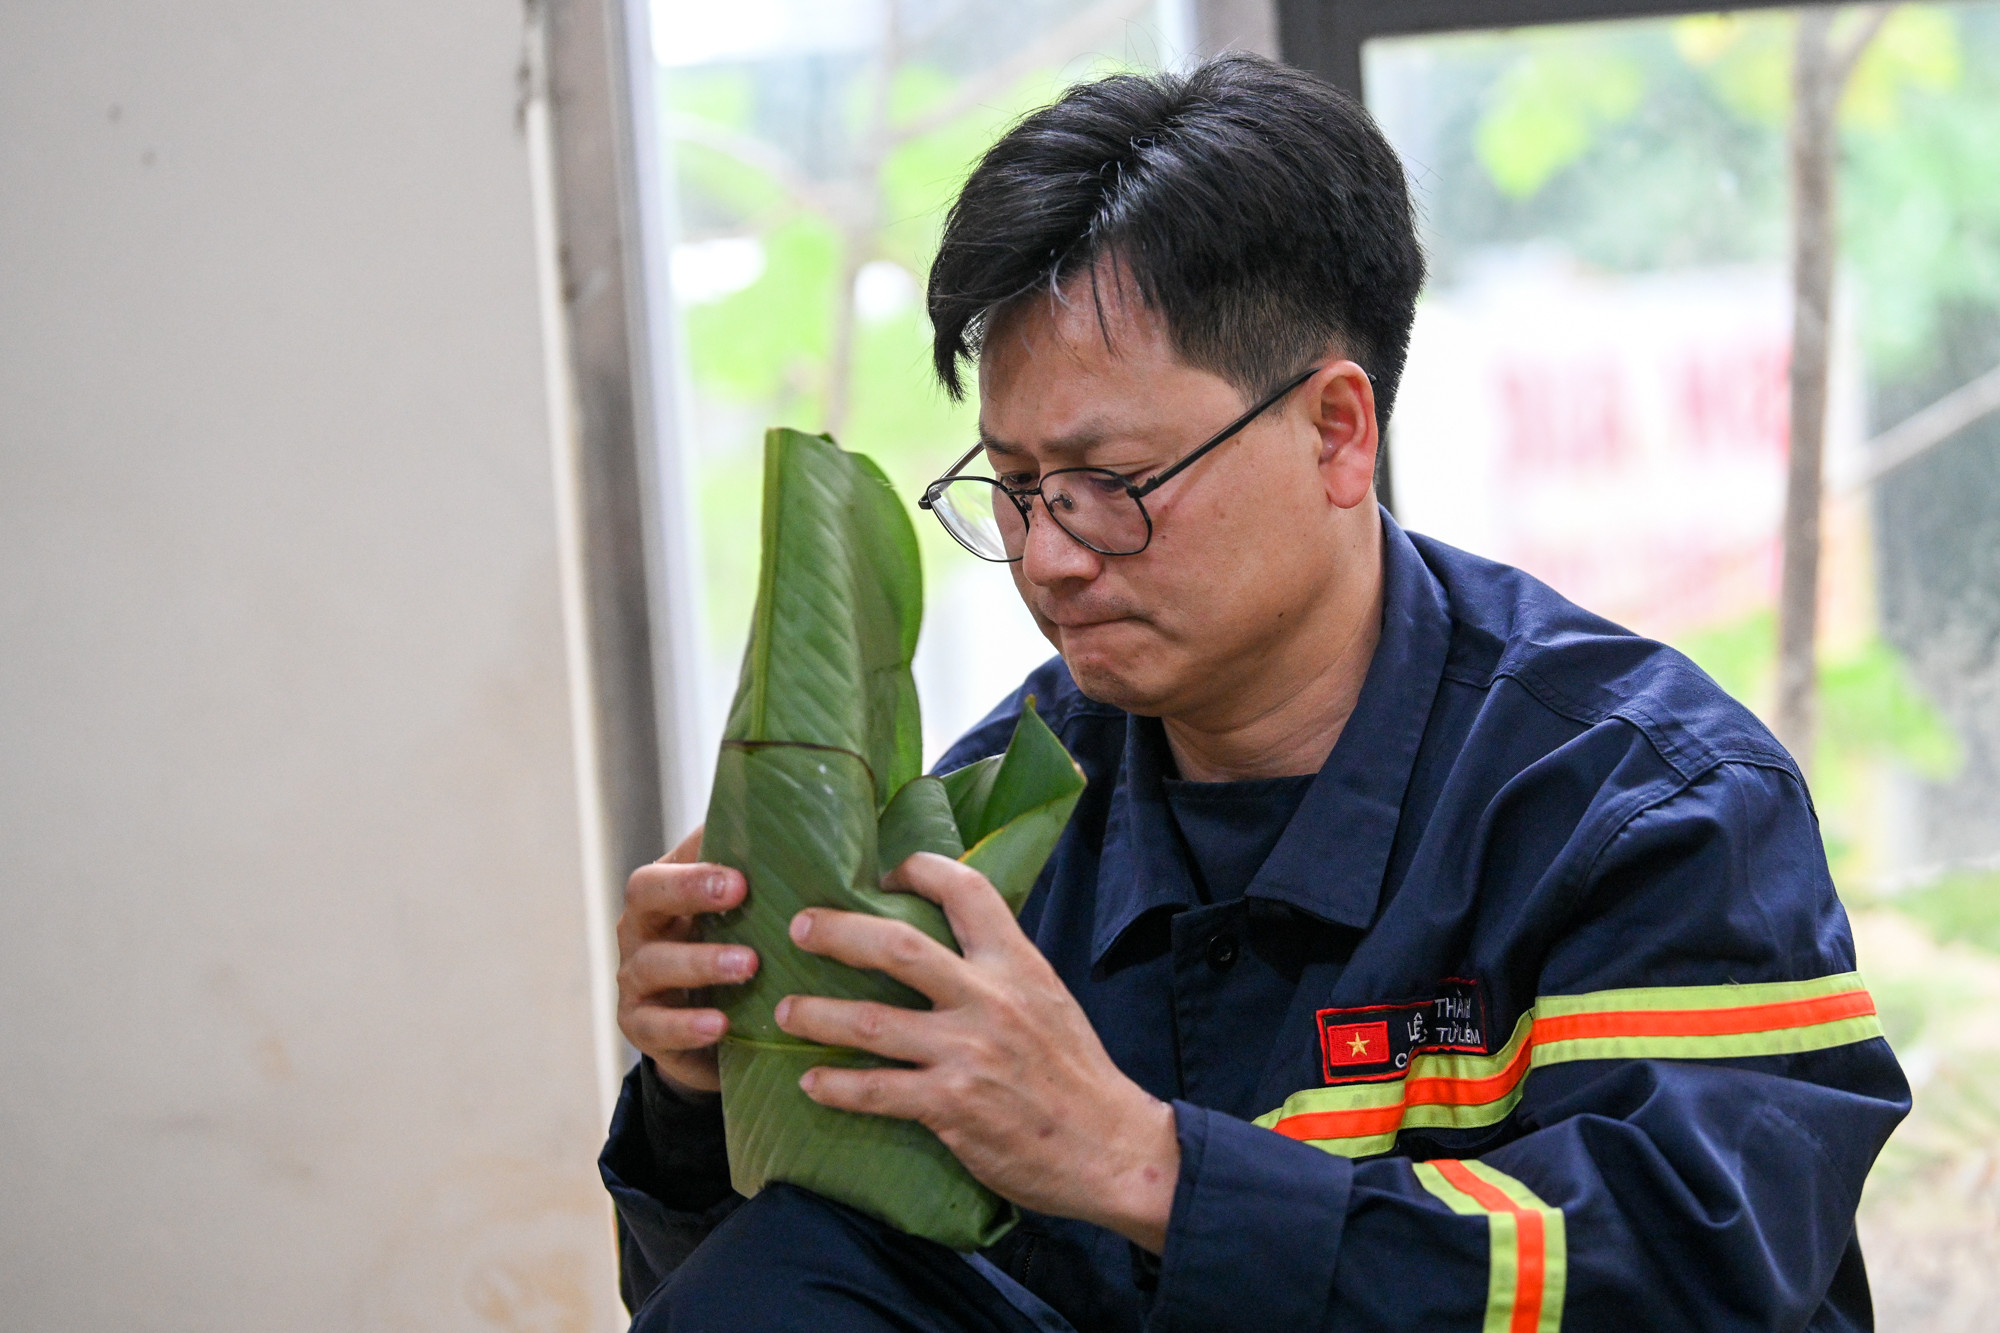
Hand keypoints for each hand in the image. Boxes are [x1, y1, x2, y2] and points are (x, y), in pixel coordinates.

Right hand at [616, 826, 756, 1094]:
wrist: (712, 1036)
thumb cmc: (736, 953)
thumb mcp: (746, 914)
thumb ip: (764, 873)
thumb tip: (808, 828)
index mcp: (667, 890)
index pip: (673, 859)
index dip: (700, 863)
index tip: (743, 873)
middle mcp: (643, 928)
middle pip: (646, 895)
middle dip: (689, 889)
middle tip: (738, 891)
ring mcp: (636, 978)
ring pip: (654, 963)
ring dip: (701, 960)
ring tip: (748, 965)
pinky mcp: (641, 1027)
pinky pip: (655, 1025)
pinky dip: (686, 1024)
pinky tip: (720, 1024)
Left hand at [772, 853, 1178, 1252]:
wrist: (1111, 1148)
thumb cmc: (1076, 1074)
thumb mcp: (1048, 998)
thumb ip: (1000, 970)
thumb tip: (946, 945)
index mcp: (1017, 963)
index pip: (967, 890)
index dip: (920, 869)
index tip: (884, 871)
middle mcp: (990, 999)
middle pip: (897, 947)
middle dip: (838, 932)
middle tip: (799, 928)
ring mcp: (968, 1053)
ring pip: (871, 1022)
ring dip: (817, 1015)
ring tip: (784, 1012)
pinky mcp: (952, 1106)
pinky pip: (877, 1091)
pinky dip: (836, 1086)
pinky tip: (812, 1082)